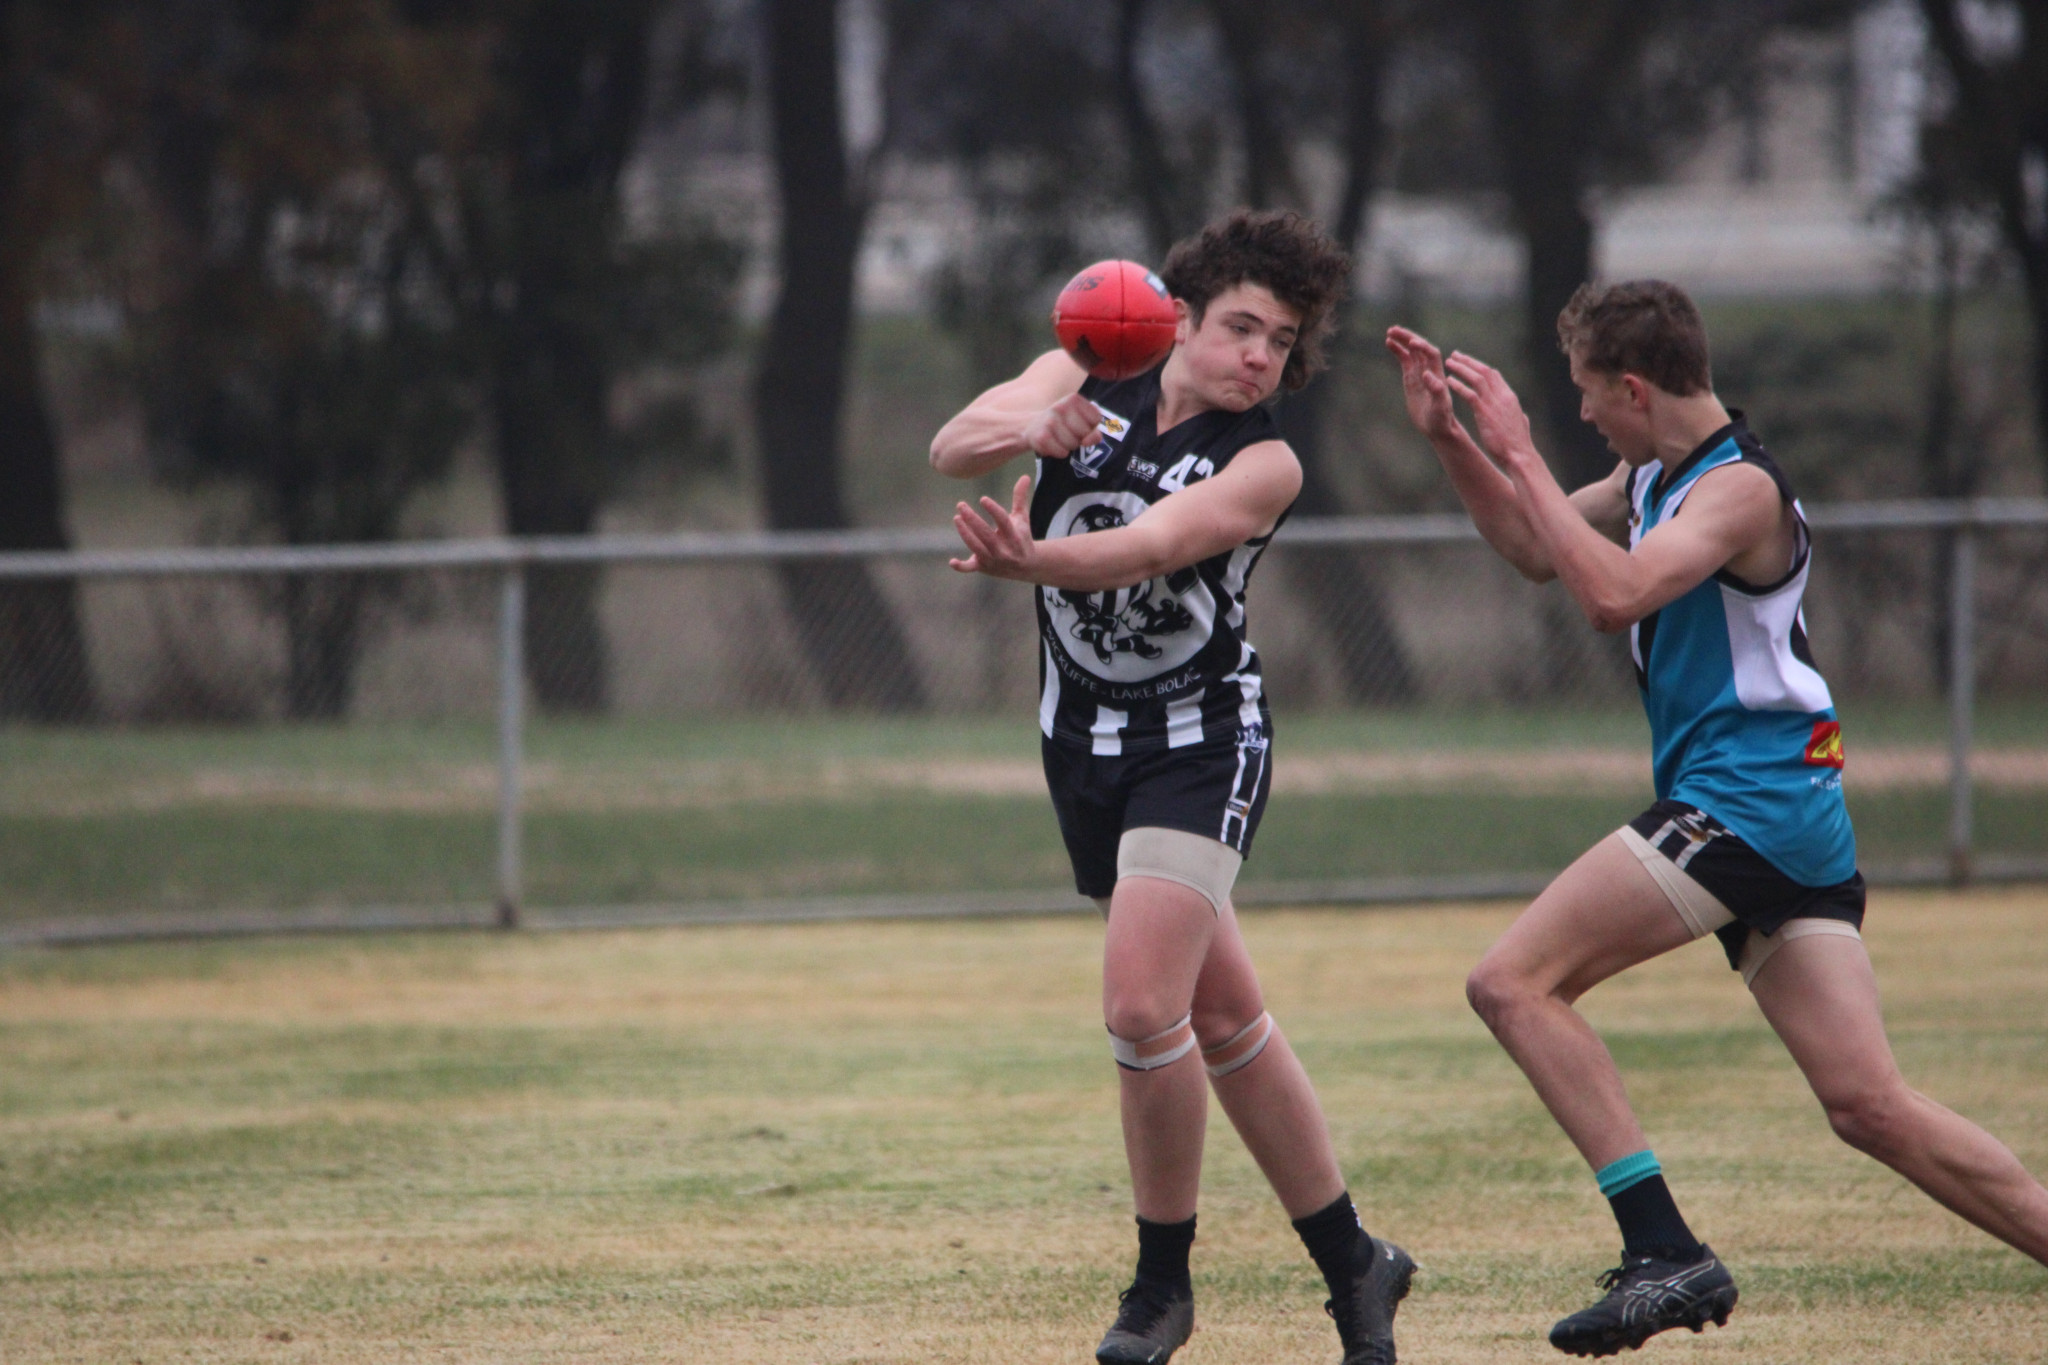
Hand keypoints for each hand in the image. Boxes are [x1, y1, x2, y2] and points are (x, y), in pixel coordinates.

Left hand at [950, 474, 1035, 578]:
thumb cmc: (1021, 537)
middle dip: (972, 520)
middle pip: (986, 534)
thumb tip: (1025, 476)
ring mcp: (992, 559)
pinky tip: (952, 561)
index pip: (1003, 522)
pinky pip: (971, 568)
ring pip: (976, 547)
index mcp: (1014, 536)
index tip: (982, 499)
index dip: (993, 510)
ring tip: (957, 518)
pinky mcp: (983, 567)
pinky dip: (961, 567)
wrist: (1026, 567)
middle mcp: (1004, 549)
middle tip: (961, 505)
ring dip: (965, 534)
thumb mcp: (1022, 518)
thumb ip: (1020, 498)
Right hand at [1022, 393, 1104, 458]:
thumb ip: (1094, 431)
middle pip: (1085, 432)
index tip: (1081, 424)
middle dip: (1080, 438)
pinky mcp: (1041, 436)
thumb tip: (1087, 441)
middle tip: (1069, 433)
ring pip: (1073, 444)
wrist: (1033, 426)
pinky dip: (1061, 453)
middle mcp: (1061, 406)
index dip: (1092, 426)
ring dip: (1070, 446)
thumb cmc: (1064, 424)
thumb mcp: (1081, 421)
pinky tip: (1054, 445)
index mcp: (1073, 398)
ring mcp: (1049, 421)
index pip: (1096, 418)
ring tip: (1061, 439)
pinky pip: (1062, 452)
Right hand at [1384, 326, 1467, 442]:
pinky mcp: (1411, 379)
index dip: (1422, 347)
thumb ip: (1436, 391)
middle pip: (1420, 348)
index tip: (1411, 343)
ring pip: (1411, 352)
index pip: (1431, 354)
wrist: (1438, 428)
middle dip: (1408, 338)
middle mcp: (1429, 370)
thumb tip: (1427, 374)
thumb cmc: (1441, 420)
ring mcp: (1419, 373)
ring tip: (1389, 332)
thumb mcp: (1440, 407)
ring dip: (1402, 341)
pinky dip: (1398, 351)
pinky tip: (1389, 343)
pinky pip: (1405, 360)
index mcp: (1438, 375)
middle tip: (1394, 330)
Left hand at [1443, 352, 1539, 471]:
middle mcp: (1503, 396)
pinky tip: (1448, 382)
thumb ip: (1520, 417)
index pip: (1494, 375)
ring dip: (1462, 368)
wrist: (1519, 455)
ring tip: (1449, 363)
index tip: (1468, 362)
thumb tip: (1522, 416)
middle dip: (1469, 361)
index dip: (1479, 366)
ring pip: (1477, 378)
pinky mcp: (1485, 413)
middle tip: (1455, 355)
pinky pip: (1469, 394)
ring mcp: (1494, 403)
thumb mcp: (1521, 426)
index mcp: (1510, 397)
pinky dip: (1458, 386)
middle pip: (1485, 371)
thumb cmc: (1519, 445)